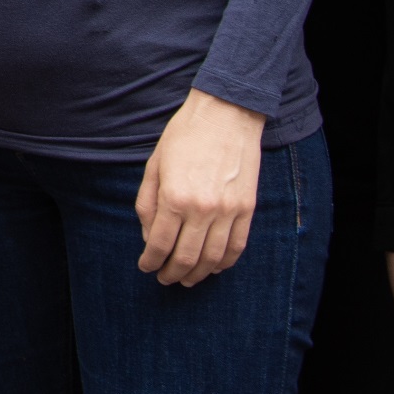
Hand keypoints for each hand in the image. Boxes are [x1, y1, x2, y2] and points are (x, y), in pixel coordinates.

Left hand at [135, 89, 264, 285]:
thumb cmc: (184, 136)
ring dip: (198, 274)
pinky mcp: (248, 208)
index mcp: (174, 197)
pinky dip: (225, 263)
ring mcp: (229, 210)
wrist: (226, 114)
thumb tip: (149, 237)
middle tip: (164, 278)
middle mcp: (203, 208)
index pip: (160, 245)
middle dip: (172, 273)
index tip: (146, 267)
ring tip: (187, 278)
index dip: (150, 262)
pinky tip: (213, 267)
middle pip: (186, 258)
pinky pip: (238, 246)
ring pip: (213, 258)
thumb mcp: (154, 166)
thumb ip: (147, 204)